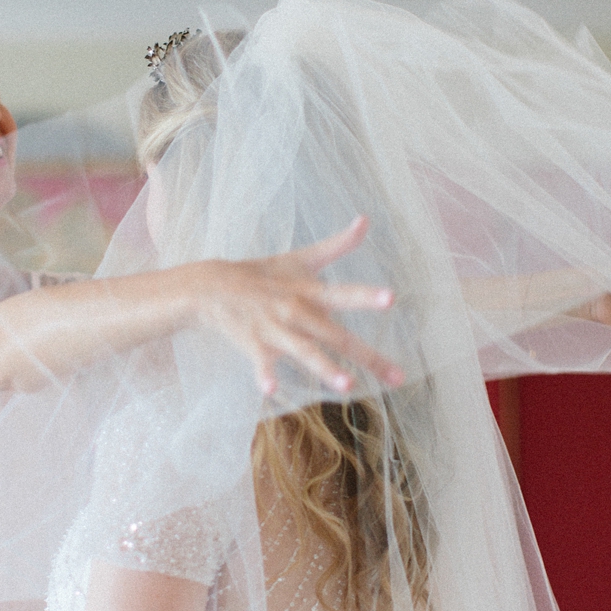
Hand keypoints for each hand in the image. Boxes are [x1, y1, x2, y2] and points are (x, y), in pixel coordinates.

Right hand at [192, 215, 404, 396]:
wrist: (213, 285)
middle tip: (396, 377)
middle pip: (336, 336)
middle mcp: (297, 310)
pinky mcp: (253, 343)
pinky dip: (264, 376)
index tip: (391, 298)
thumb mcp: (302, 258)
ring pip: (305, 350)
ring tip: (348, 386)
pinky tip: (270, 391)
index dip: (367, 296)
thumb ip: (338, 244)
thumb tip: (365, 219)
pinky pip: (261, 362)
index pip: (343, 293)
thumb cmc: (264, 274)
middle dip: (367, 356)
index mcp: (311, 292)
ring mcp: (275, 328)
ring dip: (326, 368)